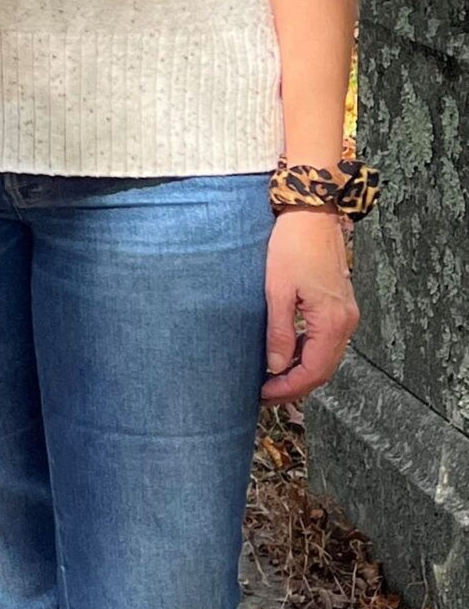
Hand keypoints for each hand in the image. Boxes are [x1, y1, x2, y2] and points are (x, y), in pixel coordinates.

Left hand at [261, 208, 359, 402]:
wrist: (313, 213)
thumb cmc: (293, 245)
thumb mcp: (277, 291)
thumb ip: (279, 332)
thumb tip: (276, 367)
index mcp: (332, 322)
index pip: (314, 371)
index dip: (289, 388)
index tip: (264, 395)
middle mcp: (345, 322)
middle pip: (323, 369)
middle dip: (295, 385)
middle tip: (266, 394)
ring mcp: (346, 314)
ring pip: (326, 356)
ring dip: (302, 371)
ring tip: (273, 379)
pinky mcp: (339, 305)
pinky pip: (326, 340)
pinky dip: (308, 353)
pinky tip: (287, 353)